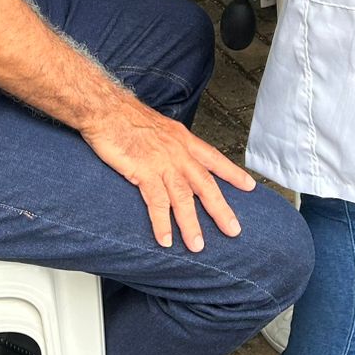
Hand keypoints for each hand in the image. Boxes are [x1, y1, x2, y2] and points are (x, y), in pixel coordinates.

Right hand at [80, 99, 254, 250]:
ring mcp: (162, 163)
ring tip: (197, 246)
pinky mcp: (143, 172)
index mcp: (183, 140)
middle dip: (220, 209)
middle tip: (233, 230)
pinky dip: (161, 223)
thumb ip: (169, 144)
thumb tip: (172, 157)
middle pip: (205, 185)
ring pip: (183, 198)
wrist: (106, 109)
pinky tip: (165, 239)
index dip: (232, 173)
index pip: (214, 158)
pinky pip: (156, 202)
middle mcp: (178, 152)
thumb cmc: (125, 117)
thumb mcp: (157, 126)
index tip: (249, 186)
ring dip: (191, 224)